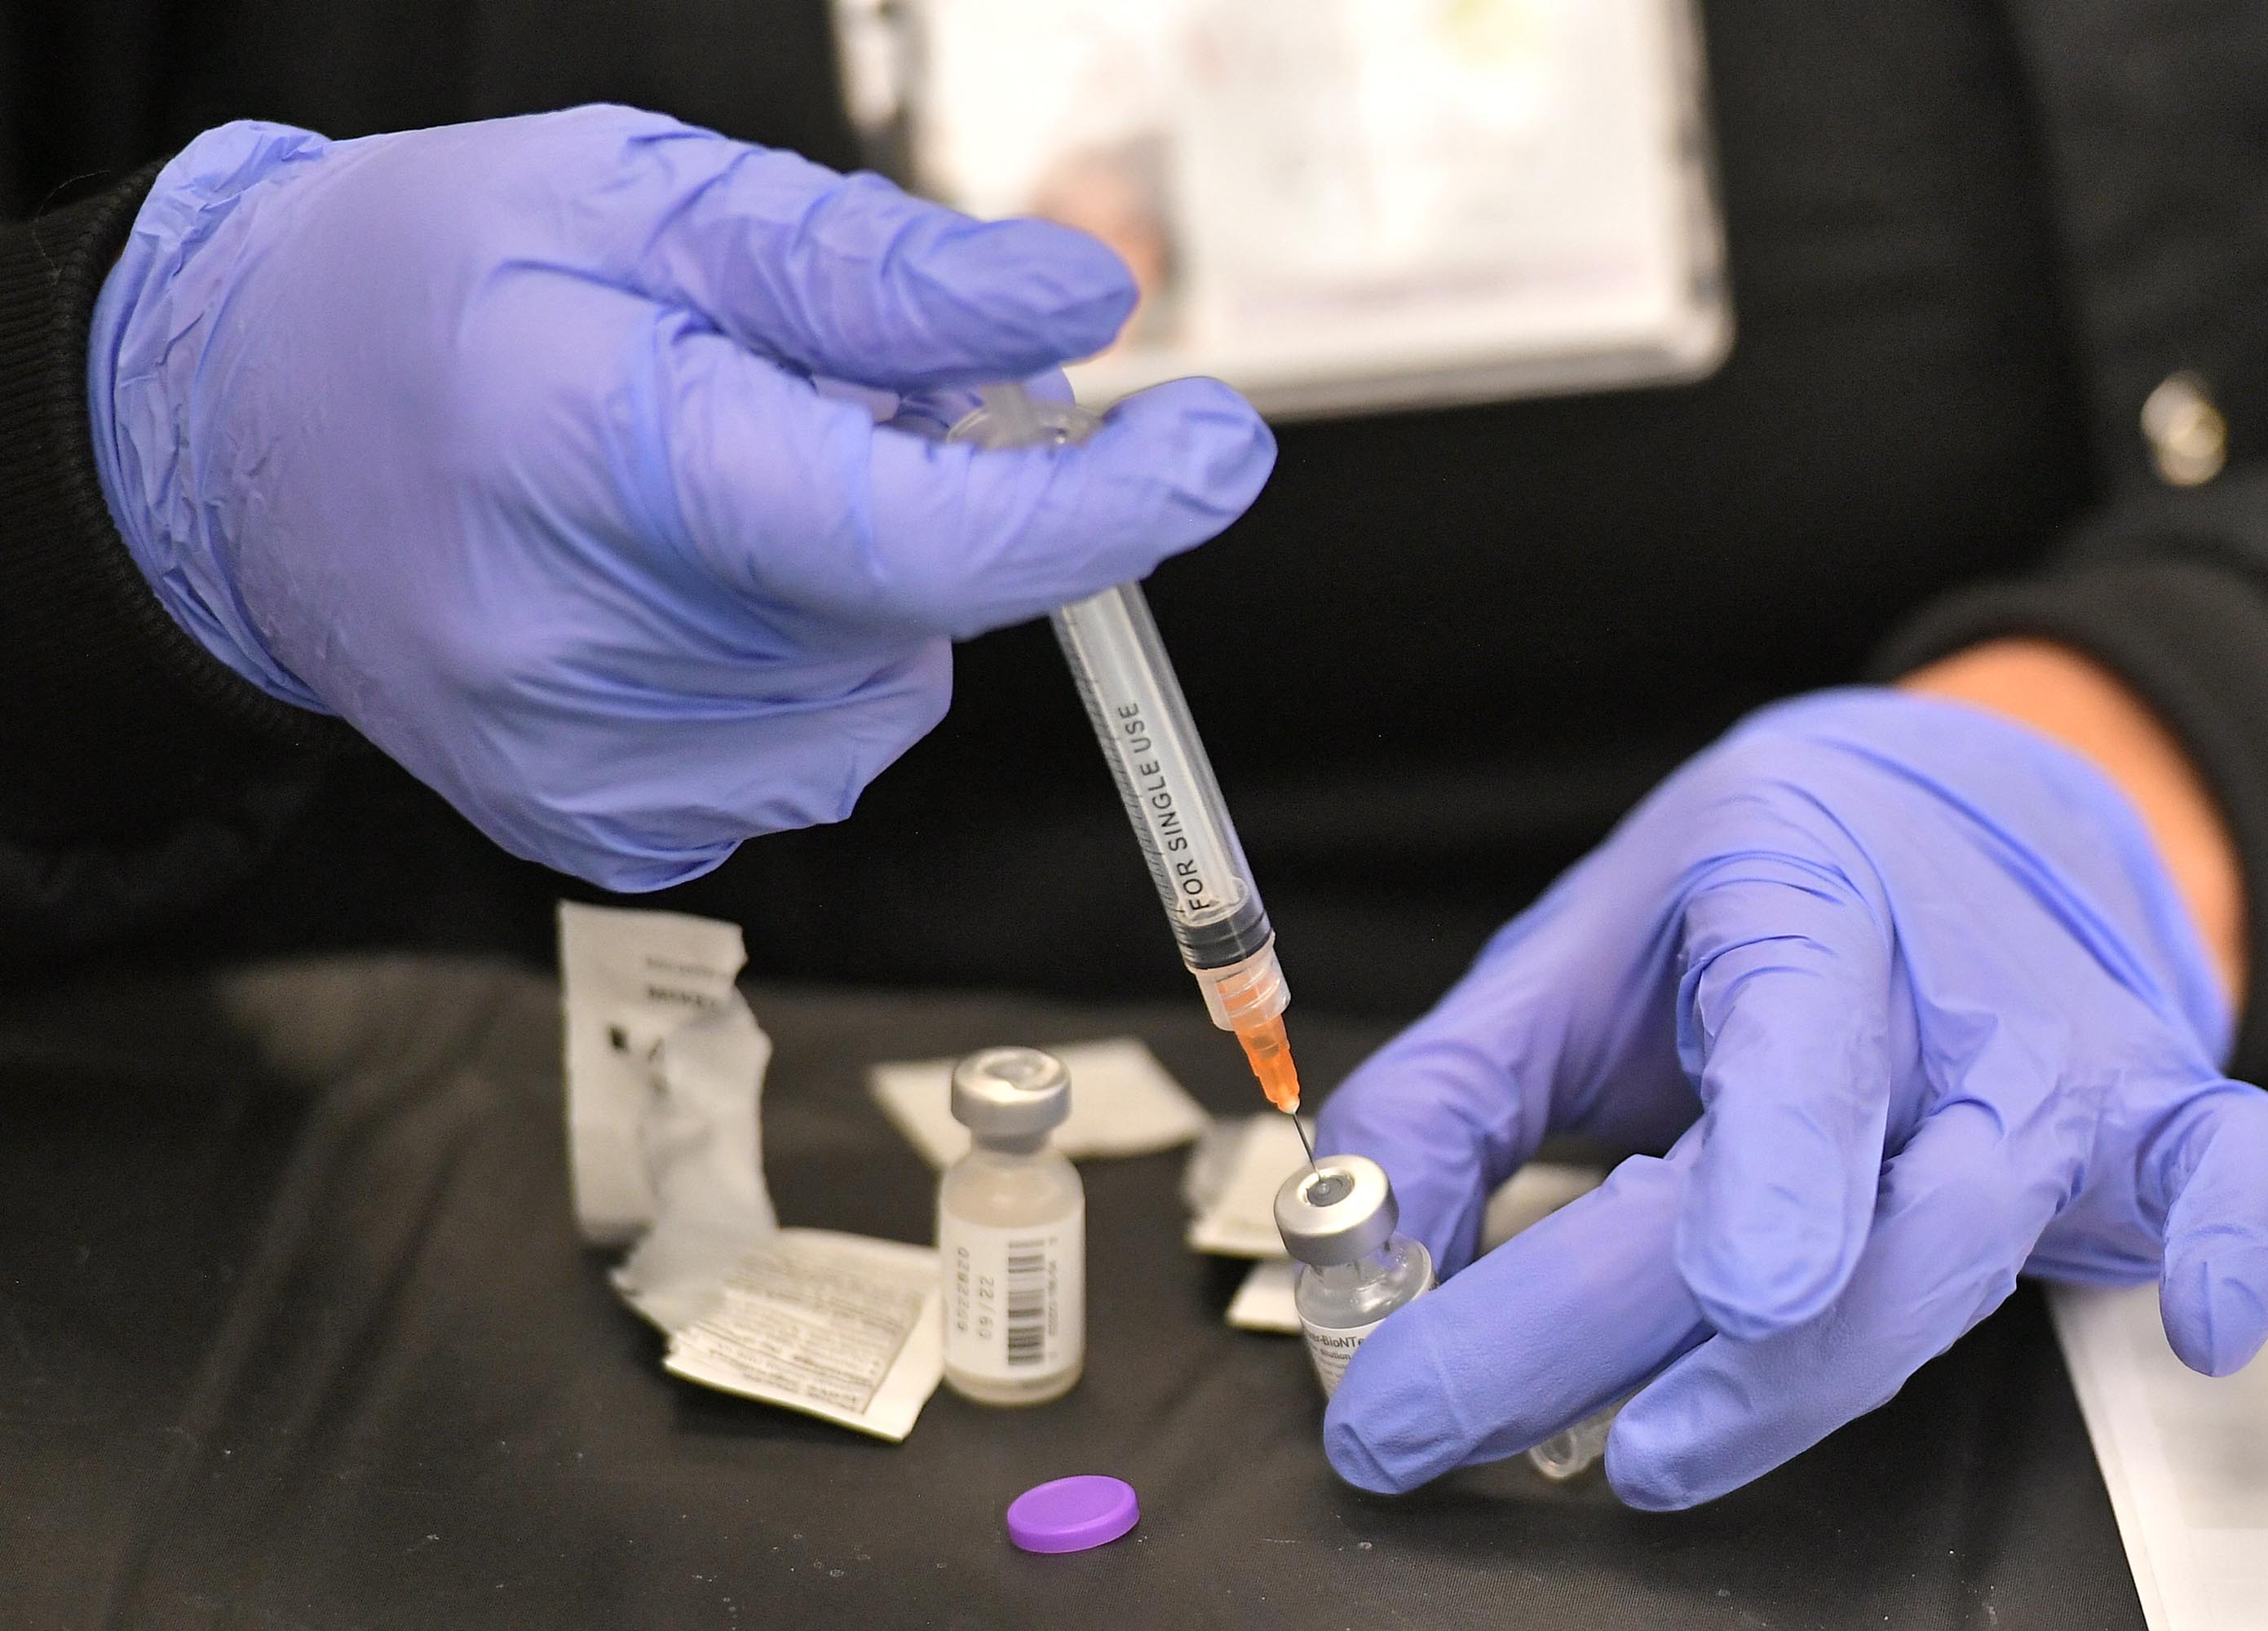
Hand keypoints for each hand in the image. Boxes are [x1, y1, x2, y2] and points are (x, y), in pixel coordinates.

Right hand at [87, 107, 1271, 888]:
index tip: (1217, 451)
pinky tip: (687, 588)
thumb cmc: (432, 283)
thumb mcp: (646, 197)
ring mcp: (578, 766)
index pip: (906, 539)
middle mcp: (574, 652)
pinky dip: (803, 670)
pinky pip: (807, 762)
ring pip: (876, 700)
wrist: (231, 437)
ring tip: (720, 488)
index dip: (1093, 511)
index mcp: (588, 460)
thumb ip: (876, 274)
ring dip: (864, 590)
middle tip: (819, 401)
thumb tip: (1078, 316)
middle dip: (934, 502)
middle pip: (905, 613)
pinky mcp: (592, 828)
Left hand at [1314, 688, 2267, 1507]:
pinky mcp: (2144, 1115)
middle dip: (1663, 1349)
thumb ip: (1446, 1094)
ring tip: (1640, 1457)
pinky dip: (2237, 1250)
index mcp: (1796, 899)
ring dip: (1816, 1386)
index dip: (1768, 1176)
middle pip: (1859, 1206)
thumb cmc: (1740, 896)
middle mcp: (1942, 991)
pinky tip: (2199, 1335)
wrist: (1934, 816)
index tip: (1722, 1287)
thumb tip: (1350, 1250)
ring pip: (1975, 1249)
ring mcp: (2059, 1058)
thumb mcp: (1567, 955)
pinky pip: (2230, 1177)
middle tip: (1451, 1422)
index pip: (1794, 1046)